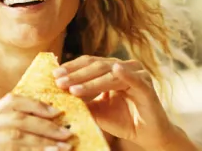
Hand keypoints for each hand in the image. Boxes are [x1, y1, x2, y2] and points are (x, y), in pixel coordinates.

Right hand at [0, 93, 73, 150]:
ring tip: (62, 148)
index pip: (9, 102)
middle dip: (44, 126)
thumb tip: (48, 123)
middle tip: (66, 134)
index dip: (35, 105)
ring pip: (15, 138)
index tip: (56, 112)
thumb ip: (8, 131)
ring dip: (42, 143)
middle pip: (15, 120)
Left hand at [53, 56, 183, 148]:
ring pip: (109, 74)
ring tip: (73, 89)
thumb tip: (58, 93)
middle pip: (96, 66)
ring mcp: (137, 74)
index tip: (54, 75)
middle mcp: (125, 67)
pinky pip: (134, 79)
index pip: (88, 64)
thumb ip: (82, 99)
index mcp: (112, 69)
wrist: (147, 136)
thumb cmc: (123, 121)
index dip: (71, 68)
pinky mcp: (147, 86)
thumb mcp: (97, 109)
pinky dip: (125, 74)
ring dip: (90, 81)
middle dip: (76, 75)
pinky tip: (115, 70)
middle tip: (59, 81)